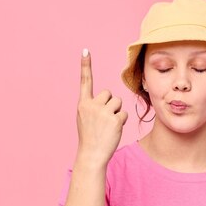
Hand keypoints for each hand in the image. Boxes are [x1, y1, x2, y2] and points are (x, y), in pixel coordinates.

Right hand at [75, 48, 127, 164]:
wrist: (91, 154)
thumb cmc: (90, 137)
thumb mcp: (85, 118)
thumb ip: (93, 106)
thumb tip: (108, 98)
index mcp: (82, 104)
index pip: (85, 81)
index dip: (85, 66)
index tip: (85, 51)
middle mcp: (91, 105)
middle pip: (109, 94)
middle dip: (109, 104)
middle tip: (103, 120)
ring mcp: (103, 112)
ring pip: (117, 102)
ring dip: (116, 113)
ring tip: (107, 126)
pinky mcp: (114, 119)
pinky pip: (123, 114)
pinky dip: (121, 122)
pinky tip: (113, 131)